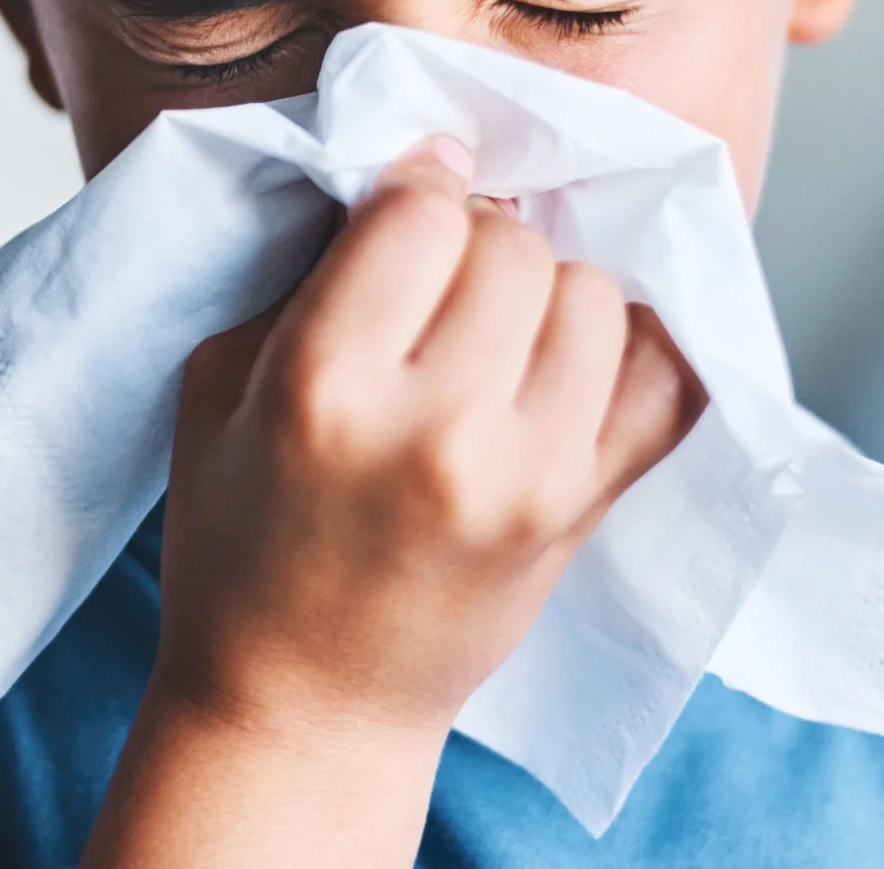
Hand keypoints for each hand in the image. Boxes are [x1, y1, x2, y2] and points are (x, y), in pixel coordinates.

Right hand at [81, 136, 700, 866]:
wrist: (304, 705)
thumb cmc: (241, 543)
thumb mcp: (217, 385)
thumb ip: (307, 276)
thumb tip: (414, 178)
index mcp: (324, 386)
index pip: (419, 212)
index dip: (414, 185)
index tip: (406, 198)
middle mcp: (438, 429)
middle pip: (513, 244)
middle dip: (479, 237)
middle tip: (445, 276)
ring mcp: (529, 475)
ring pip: (592, 295)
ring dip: (547, 291)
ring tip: (499, 327)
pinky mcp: (586, 510)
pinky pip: (667, 382)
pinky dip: (632, 351)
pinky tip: (575, 357)